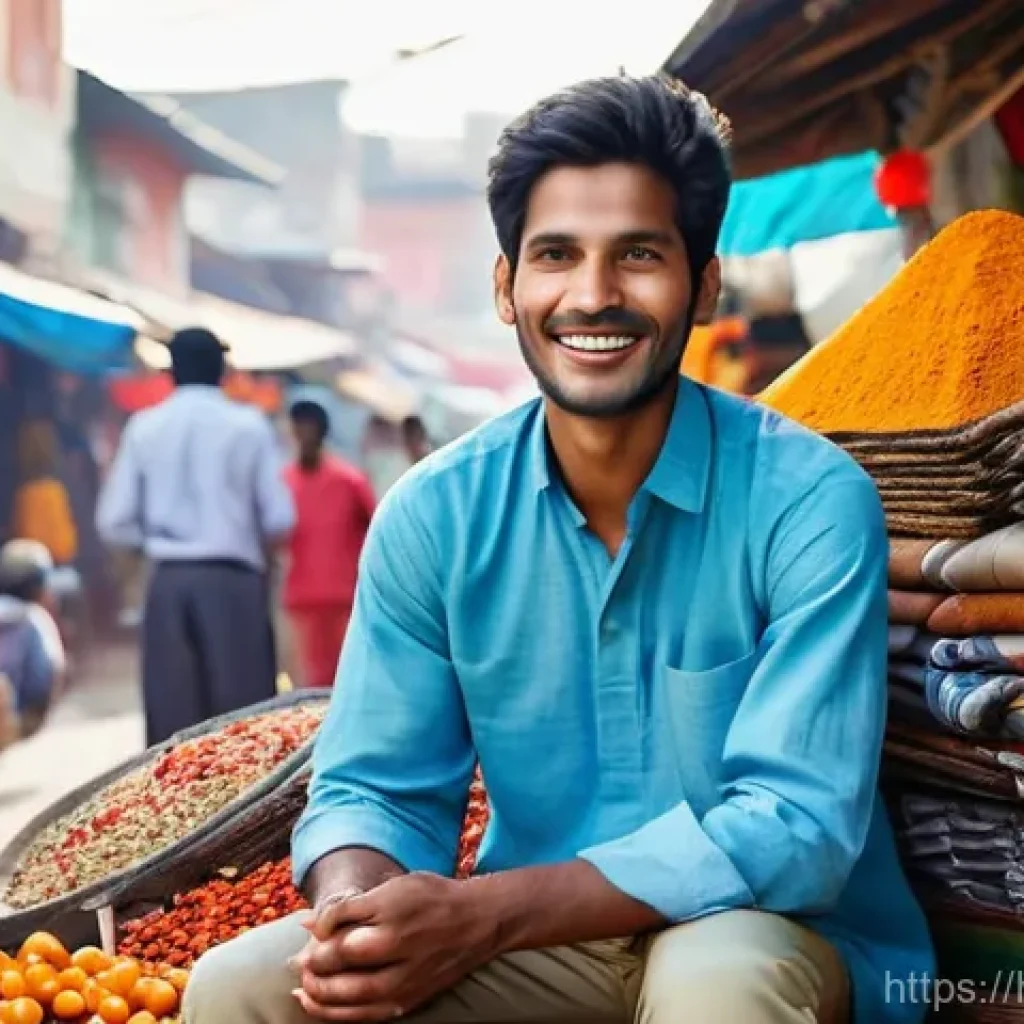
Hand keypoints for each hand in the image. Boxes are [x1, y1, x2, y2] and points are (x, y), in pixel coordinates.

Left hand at [292, 872, 496, 1020]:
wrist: (477, 921)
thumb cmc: (431, 898)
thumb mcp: (395, 887)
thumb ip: (351, 906)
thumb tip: (309, 924)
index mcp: (394, 909)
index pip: (342, 921)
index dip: (319, 930)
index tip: (310, 932)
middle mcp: (400, 943)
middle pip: (344, 957)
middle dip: (314, 962)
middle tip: (297, 963)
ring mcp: (406, 976)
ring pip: (352, 994)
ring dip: (319, 993)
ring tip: (302, 988)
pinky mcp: (410, 999)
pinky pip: (367, 1015)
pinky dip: (338, 1014)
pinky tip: (318, 1006)